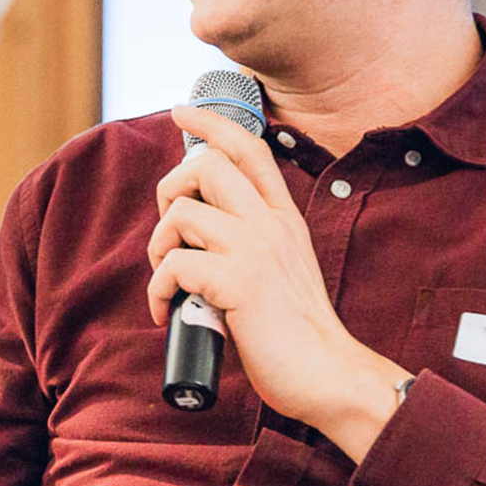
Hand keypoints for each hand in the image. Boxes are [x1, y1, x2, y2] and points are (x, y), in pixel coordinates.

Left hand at [147, 106, 410, 461]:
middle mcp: (270, 224)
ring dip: (159, 247)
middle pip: (206, 166)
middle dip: (170, 190)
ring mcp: (255, 251)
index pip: (249, 148)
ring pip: (182, 213)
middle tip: (171, 233)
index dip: (212, 122)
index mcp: (282, 217)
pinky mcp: (238, 284)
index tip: (181, 110)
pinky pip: (174, 265)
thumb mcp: (280, 267)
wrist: (328, 374)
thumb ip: (249, 240)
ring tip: (169, 280)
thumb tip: (197, 228)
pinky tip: (167, 313)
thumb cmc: (294, 331)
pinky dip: (158, 290)